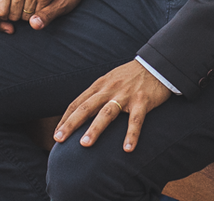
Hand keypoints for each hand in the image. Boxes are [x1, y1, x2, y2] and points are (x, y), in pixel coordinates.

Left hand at [0, 0, 84, 33]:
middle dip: (17, 14)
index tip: (9, 11)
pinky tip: (41, 1)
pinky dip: (40, 11)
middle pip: (13, 16)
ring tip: (32, 0)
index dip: (4, 15)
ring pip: (26, 18)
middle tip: (23, 3)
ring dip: (29, 14)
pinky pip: (40, 14)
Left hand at [54, 60, 172, 152]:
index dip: (66, 118)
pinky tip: (128, 149)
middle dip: (71, 123)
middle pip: (86, 107)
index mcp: (99, 85)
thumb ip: (96, 94)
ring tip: (84, 145)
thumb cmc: (130, 76)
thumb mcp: (109, 80)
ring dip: (95, 129)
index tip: (56, 133)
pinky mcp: (142, 101)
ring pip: (107, 113)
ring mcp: (125, 95)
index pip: (77, 102)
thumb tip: (80, 111)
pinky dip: (131, 134)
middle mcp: (109, 89)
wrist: (156, 64)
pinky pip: (136, 120)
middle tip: (59, 139)